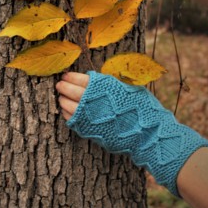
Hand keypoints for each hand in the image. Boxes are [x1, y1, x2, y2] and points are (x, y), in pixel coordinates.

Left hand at [56, 70, 207, 196]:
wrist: (148, 133)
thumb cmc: (141, 107)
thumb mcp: (129, 87)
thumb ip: (111, 83)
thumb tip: (95, 78)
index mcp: (104, 86)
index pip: (81, 79)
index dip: (71, 77)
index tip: (65, 75)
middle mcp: (94, 100)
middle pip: (71, 91)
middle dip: (63, 87)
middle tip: (59, 84)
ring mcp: (91, 116)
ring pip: (68, 106)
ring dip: (62, 100)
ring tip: (60, 97)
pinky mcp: (90, 130)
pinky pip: (72, 121)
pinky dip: (66, 114)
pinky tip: (66, 111)